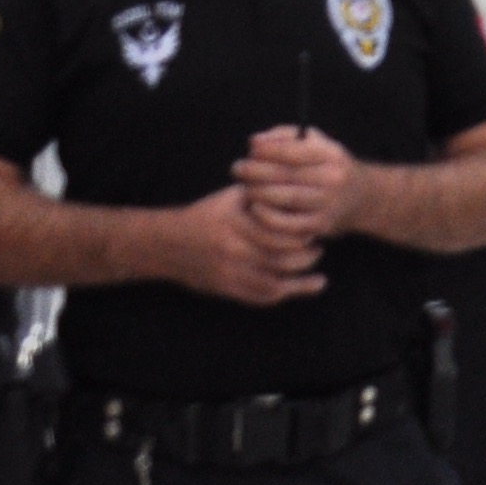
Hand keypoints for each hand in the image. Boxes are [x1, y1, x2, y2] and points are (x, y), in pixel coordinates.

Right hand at [163, 185, 325, 305]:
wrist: (166, 244)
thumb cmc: (205, 215)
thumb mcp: (230, 197)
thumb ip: (261, 193)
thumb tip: (296, 186)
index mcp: (237, 224)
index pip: (279, 232)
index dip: (301, 233)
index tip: (314, 229)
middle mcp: (233, 250)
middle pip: (280, 259)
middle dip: (305, 257)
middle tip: (319, 250)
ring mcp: (229, 273)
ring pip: (273, 284)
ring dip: (299, 283)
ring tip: (318, 278)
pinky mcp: (225, 289)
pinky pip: (257, 298)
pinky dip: (281, 295)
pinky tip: (296, 291)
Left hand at [231, 127, 361, 249]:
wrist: (361, 198)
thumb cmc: (327, 166)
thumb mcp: (316, 143)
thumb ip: (285, 136)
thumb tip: (255, 142)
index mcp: (331, 154)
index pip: (294, 150)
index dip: (268, 150)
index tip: (250, 149)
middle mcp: (332, 178)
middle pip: (286, 175)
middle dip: (256, 171)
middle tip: (237, 168)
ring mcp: (327, 204)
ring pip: (285, 199)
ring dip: (258, 193)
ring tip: (245, 188)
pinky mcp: (320, 226)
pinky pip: (286, 224)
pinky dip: (266, 216)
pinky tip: (255, 208)